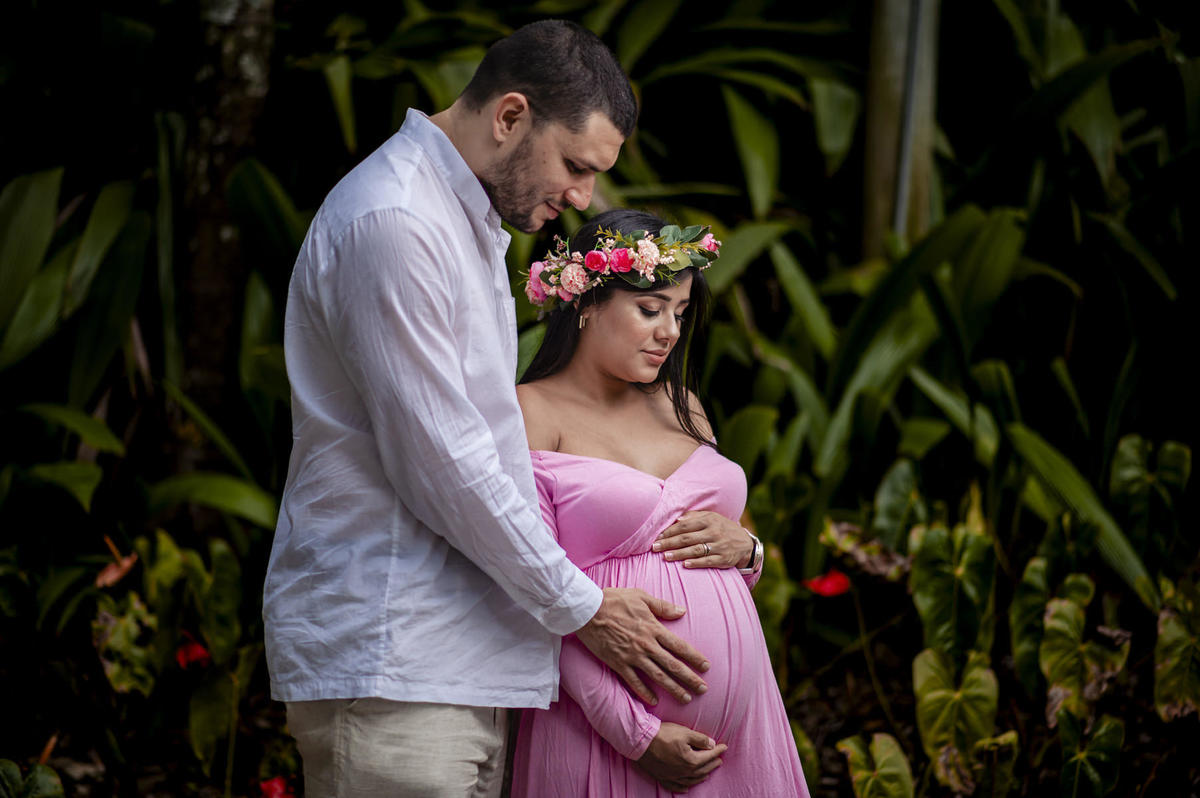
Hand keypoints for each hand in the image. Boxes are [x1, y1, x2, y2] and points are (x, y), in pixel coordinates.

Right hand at [575, 587, 709, 704]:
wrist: (588, 610)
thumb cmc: (614, 599)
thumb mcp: (641, 596)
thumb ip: (663, 606)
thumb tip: (682, 611)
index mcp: (653, 628)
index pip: (679, 647)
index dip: (694, 658)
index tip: (706, 667)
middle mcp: (646, 645)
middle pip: (672, 665)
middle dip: (690, 678)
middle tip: (703, 690)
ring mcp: (632, 656)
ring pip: (657, 676)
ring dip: (673, 689)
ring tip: (686, 698)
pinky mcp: (618, 663)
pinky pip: (634, 681)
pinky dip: (645, 692)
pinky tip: (654, 701)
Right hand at [636, 722, 725, 792]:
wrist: (640, 741)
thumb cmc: (662, 735)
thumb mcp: (684, 732)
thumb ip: (700, 739)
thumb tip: (712, 744)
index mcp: (691, 760)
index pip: (708, 756)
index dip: (717, 751)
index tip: (724, 747)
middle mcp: (683, 772)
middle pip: (702, 769)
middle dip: (712, 764)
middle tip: (719, 759)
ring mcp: (673, 776)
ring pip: (691, 780)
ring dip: (701, 776)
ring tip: (708, 773)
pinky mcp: (662, 777)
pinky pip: (675, 786)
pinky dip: (683, 788)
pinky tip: (686, 788)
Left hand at [652, 511, 754, 569]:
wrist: (745, 543)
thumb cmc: (722, 528)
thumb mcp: (712, 517)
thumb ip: (694, 516)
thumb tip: (676, 519)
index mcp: (709, 520)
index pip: (685, 525)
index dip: (670, 531)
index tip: (657, 537)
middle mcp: (714, 532)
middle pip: (688, 538)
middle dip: (670, 543)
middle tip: (655, 548)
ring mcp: (720, 546)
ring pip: (696, 550)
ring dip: (679, 554)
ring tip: (665, 557)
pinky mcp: (724, 559)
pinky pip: (708, 561)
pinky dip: (696, 563)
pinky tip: (685, 565)